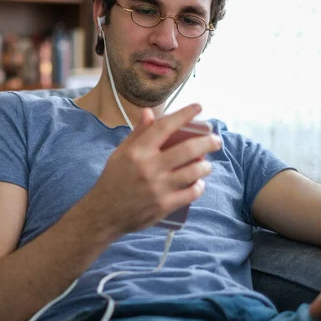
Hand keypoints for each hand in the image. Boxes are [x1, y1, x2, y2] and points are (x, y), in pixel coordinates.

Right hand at [77, 104, 221, 235]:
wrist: (104, 213)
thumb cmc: (113, 179)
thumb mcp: (120, 153)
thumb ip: (137, 133)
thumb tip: (149, 112)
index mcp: (137, 151)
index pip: (165, 126)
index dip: (184, 114)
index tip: (199, 107)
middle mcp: (149, 167)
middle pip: (187, 149)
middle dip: (208, 142)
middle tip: (216, 140)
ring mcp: (158, 187)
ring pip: (193, 172)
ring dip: (205, 166)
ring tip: (206, 165)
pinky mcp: (163, 205)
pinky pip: (190, 194)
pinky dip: (198, 187)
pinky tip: (199, 183)